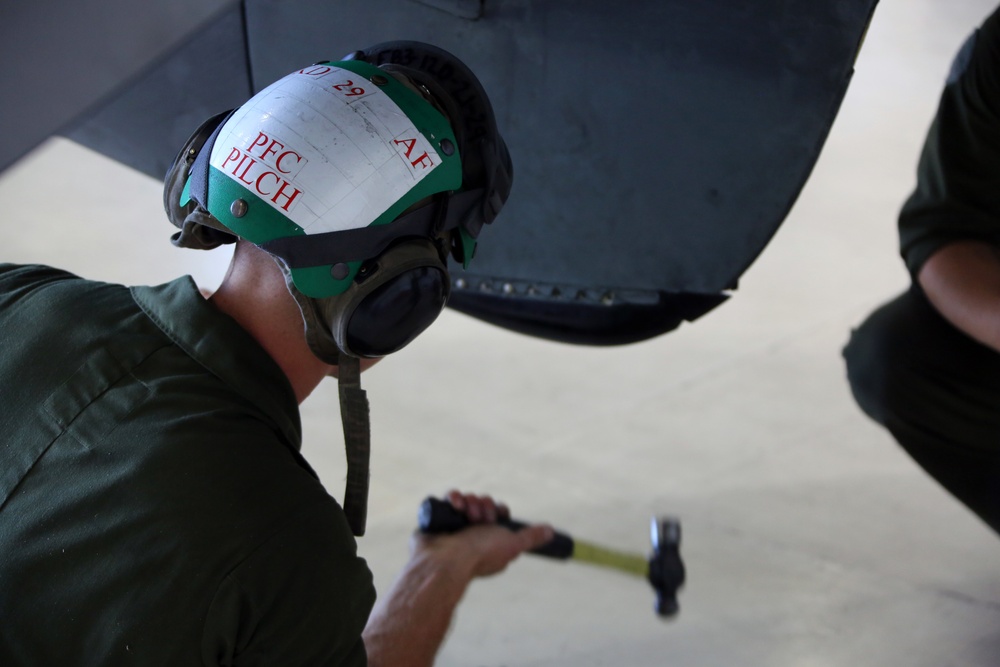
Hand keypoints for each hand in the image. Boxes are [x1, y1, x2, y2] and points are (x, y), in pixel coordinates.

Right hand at [411, 490, 553, 578]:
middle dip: (484, 506)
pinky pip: (449, 498)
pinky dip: (453, 497)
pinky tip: (455, 504)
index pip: (497, 514)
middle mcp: (472, 533)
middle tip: (480, 519)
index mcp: (489, 540)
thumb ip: (530, 538)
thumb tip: (550, 532)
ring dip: (470, 502)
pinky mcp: (439, 518)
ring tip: (466, 514)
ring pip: (468, 500)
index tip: (497, 516)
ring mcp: (454, 526)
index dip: (498, 511)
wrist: (446, 561)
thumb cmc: (480, 554)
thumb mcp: (512, 544)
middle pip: (483, 504)